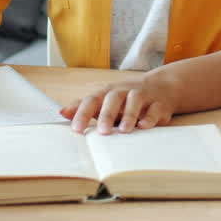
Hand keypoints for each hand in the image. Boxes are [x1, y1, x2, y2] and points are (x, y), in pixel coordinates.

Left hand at [59, 72, 181, 133]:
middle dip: (107, 114)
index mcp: (107, 93)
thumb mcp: (103, 100)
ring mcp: (142, 97)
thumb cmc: (124, 98)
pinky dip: (150, 117)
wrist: (159, 87)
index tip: (76, 129)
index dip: (83, 113)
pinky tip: (144, 126)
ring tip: (125, 130)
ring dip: (130, 115)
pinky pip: (154, 109)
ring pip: (135, 101)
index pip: (92, 100)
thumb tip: (61, 113)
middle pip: (113, 98)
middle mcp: (123, 92)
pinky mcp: (158, 105)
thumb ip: (83, 107)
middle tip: (102, 132)